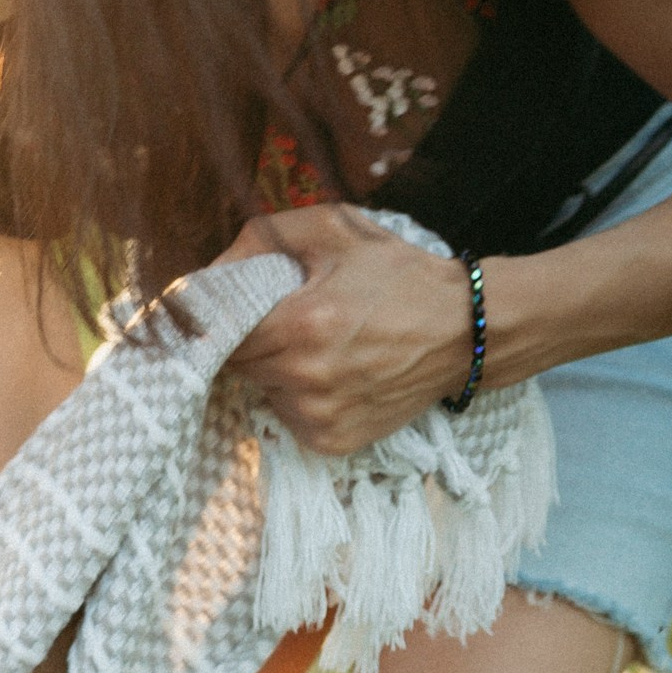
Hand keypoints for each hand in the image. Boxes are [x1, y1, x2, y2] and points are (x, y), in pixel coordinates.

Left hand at [221, 205, 480, 453]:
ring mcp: (319, 415)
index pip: (218, 332)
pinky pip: (288, 417)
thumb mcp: (334, 231)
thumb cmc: (398, 275)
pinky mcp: (332, 441)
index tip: (233, 307)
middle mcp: (305, 378)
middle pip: (237, 363)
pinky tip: (333, 375)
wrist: (465, 330)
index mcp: (300, 324)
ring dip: (274, 370)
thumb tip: (206, 271)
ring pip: (261, 390)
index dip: (221, 317)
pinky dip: (298, 398)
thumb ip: (262, 238)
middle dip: (251, 340)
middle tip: (287, 319)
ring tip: (318, 346)